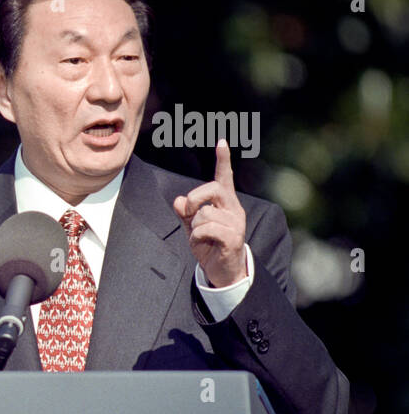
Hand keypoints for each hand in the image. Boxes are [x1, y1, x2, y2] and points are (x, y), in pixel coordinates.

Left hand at [172, 139, 247, 287]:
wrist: (223, 271)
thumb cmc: (209, 245)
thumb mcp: (193, 227)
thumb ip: (186, 212)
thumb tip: (178, 200)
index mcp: (225, 203)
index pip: (225, 178)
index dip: (223, 160)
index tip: (221, 142)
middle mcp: (233, 209)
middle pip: (212, 189)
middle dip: (194, 199)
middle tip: (188, 213)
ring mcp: (235, 223)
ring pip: (205, 213)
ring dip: (194, 227)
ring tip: (200, 237)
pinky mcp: (233, 238)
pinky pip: (207, 229)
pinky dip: (197, 237)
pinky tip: (202, 244)